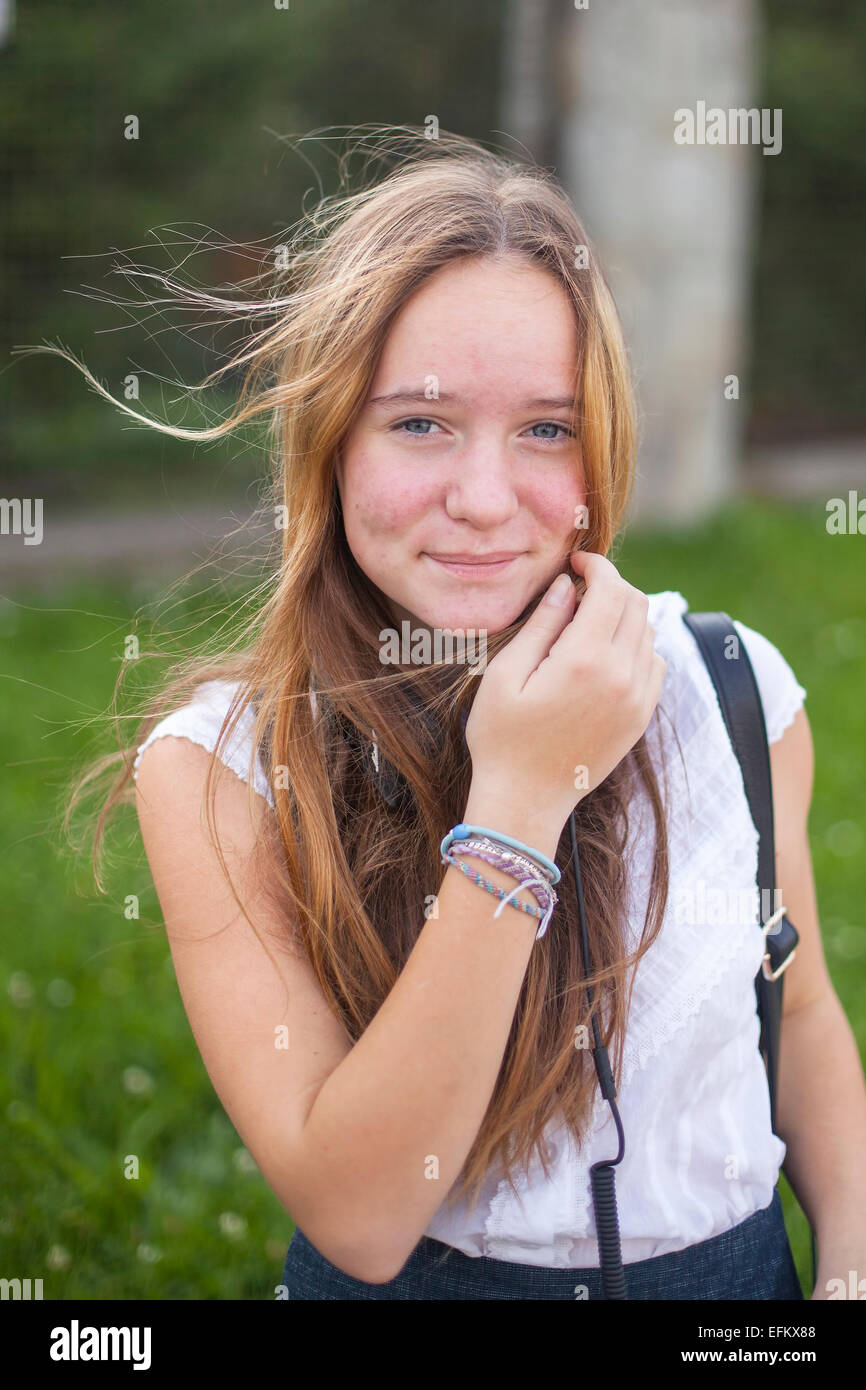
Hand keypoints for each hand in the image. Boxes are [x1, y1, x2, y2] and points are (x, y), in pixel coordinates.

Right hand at [464, 550, 665, 834]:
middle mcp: (622, 676)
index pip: (611, 589)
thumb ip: (541, 624)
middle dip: (611, 586)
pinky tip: (604, 655)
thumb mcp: (504, 675)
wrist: (525, 802)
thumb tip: (567, 585)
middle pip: (636, 604)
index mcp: (585, 660)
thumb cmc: (501, 739)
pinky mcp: (641, 717)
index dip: (596, 565)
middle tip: (579, 590)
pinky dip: (636, 646)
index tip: (576, 562)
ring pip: (648, 631)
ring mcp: (637, 699)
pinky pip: (655, 664)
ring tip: (587, 622)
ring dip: (624, 615)